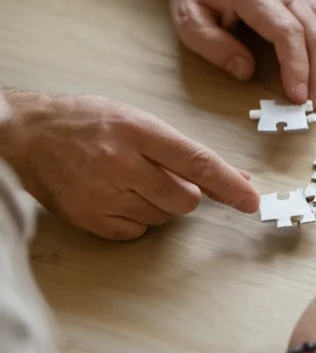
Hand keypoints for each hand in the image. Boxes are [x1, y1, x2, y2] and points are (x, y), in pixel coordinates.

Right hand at [0, 91, 259, 239]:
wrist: (28, 134)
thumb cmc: (89, 122)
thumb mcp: (139, 121)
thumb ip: (186, 150)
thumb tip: (235, 178)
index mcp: (138, 131)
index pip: (196, 162)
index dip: (228, 185)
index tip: (251, 201)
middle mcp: (121, 163)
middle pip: (186, 199)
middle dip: (185, 192)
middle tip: (158, 175)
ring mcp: (103, 194)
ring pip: (164, 217)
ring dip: (159, 204)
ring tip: (129, 179)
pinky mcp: (89, 219)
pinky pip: (138, 231)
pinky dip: (136, 218)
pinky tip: (116, 195)